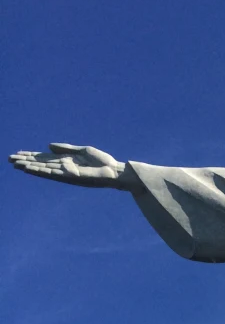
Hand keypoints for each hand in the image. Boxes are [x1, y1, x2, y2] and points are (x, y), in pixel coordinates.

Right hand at [8, 143, 132, 188]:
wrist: (115, 171)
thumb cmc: (102, 162)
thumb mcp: (82, 150)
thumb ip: (65, 148)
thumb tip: (48, 146)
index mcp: (66, 161)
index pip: (44, 158)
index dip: (31, 156)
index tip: (18, 154)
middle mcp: (63, 168)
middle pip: (40, 164)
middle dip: (25, 161)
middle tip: (9, 159)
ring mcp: (66, 173)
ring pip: (43, 169)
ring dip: (29, 166)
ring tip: (15, 164)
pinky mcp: (70, 177)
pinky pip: (52, 174)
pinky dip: (40, 171)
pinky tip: (30, 169)